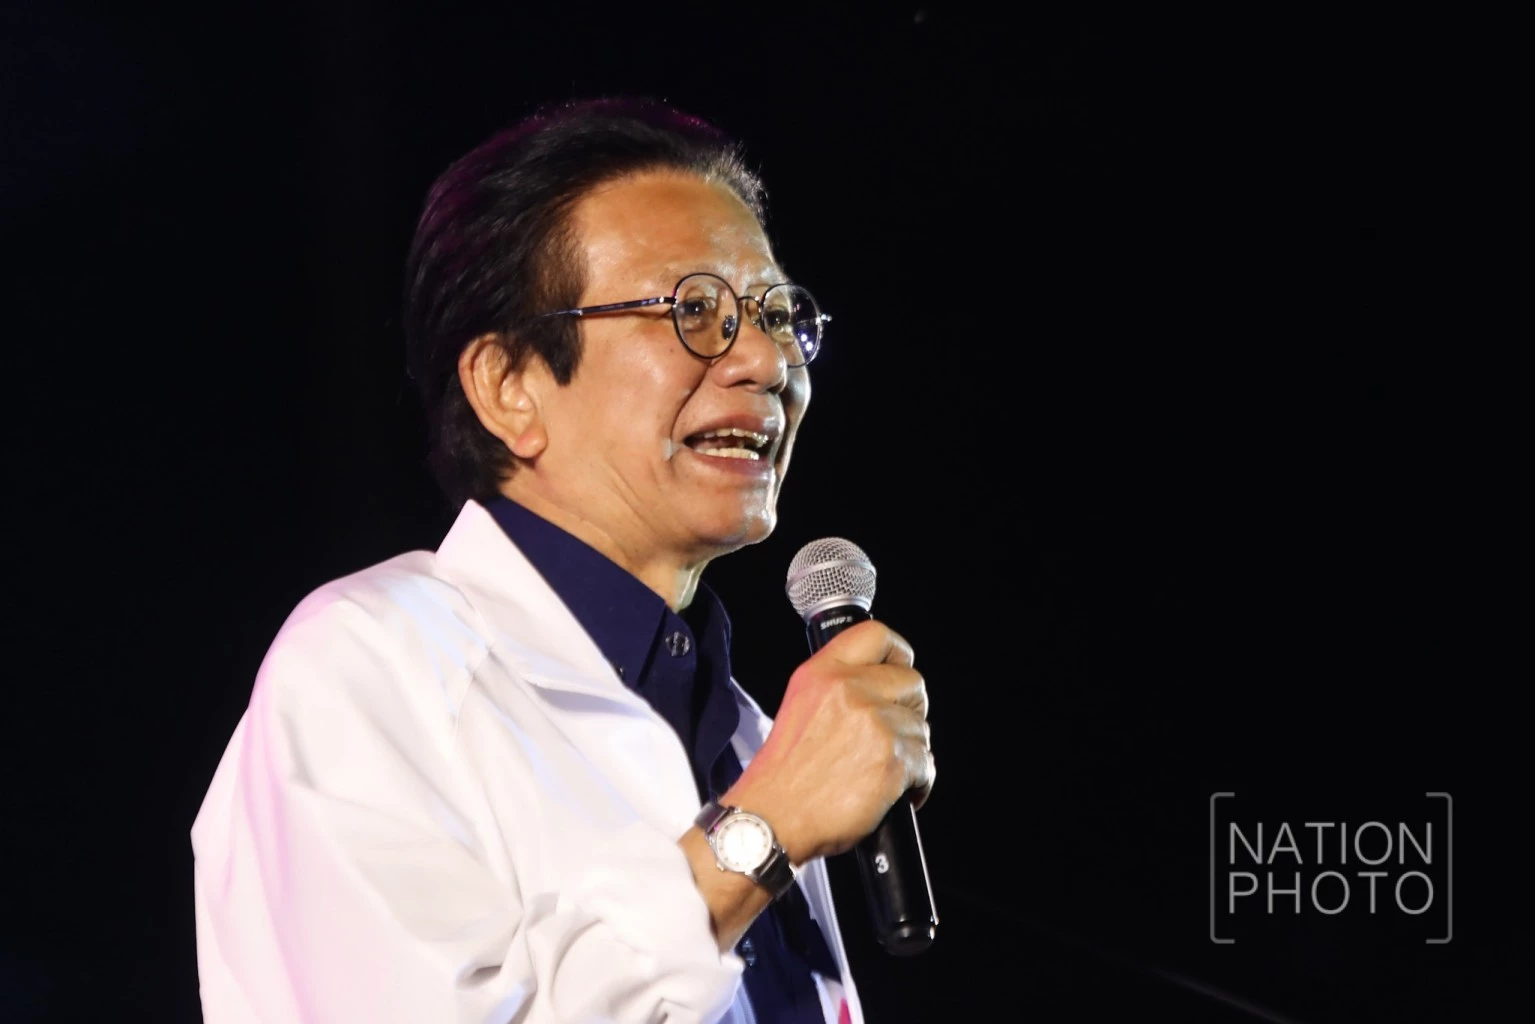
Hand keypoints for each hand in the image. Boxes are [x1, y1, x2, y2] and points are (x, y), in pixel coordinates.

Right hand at [724, 620, 933, 863]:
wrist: (771, 820)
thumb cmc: (783, 776)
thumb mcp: (799, 707)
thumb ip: (837, 688)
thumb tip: (880, 689)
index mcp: (821, 673)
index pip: (876, 635)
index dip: (898, 653)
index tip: (900, 670)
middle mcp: (848, 689)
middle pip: (912, 681)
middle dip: (910, 710)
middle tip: (895, 734)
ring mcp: (873, 722)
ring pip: (920, 728)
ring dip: (911, 753)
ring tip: (885, 773)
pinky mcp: (892, 759)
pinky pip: (927, 764)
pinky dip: (918, 783)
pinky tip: (896, 794)